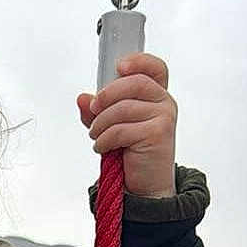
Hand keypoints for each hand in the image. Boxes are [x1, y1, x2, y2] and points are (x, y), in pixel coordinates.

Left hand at [77, 52, 175, 197]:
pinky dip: (104, 140)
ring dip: (100, 124)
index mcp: (155, 95)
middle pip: (133, 83)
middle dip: (106, 96)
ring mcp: (164, 117)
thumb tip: (82, 98)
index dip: (138, 61)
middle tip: (93, 110)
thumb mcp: (111, 126)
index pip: (154, 68)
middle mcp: (164, 102)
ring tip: (97, 135)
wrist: (145, 185)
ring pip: (122, 108)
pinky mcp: (158, 133)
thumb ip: (97, 110)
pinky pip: (121, 129)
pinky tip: (103, 147)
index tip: (119, 67)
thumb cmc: (131, 152)